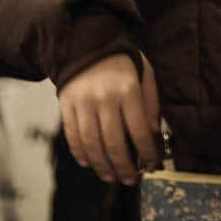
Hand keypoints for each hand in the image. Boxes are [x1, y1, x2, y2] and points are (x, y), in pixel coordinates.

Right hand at [59, 52, 160, 185]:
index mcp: (127, 90)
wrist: (86, 41)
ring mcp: (83, 102)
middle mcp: (104, 98)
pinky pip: (72, 134)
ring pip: (91, 143)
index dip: (146, 151)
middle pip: (113, 142)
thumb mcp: (145, 72)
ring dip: (101, 165)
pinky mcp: (66, 104)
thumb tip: (154, 131)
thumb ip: (151, 101)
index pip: (139, 129)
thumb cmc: (121, 60)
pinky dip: (79, 153)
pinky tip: (88, 163)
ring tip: (110, 176)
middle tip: (129, 179)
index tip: (151, 164)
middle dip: (123, 166)